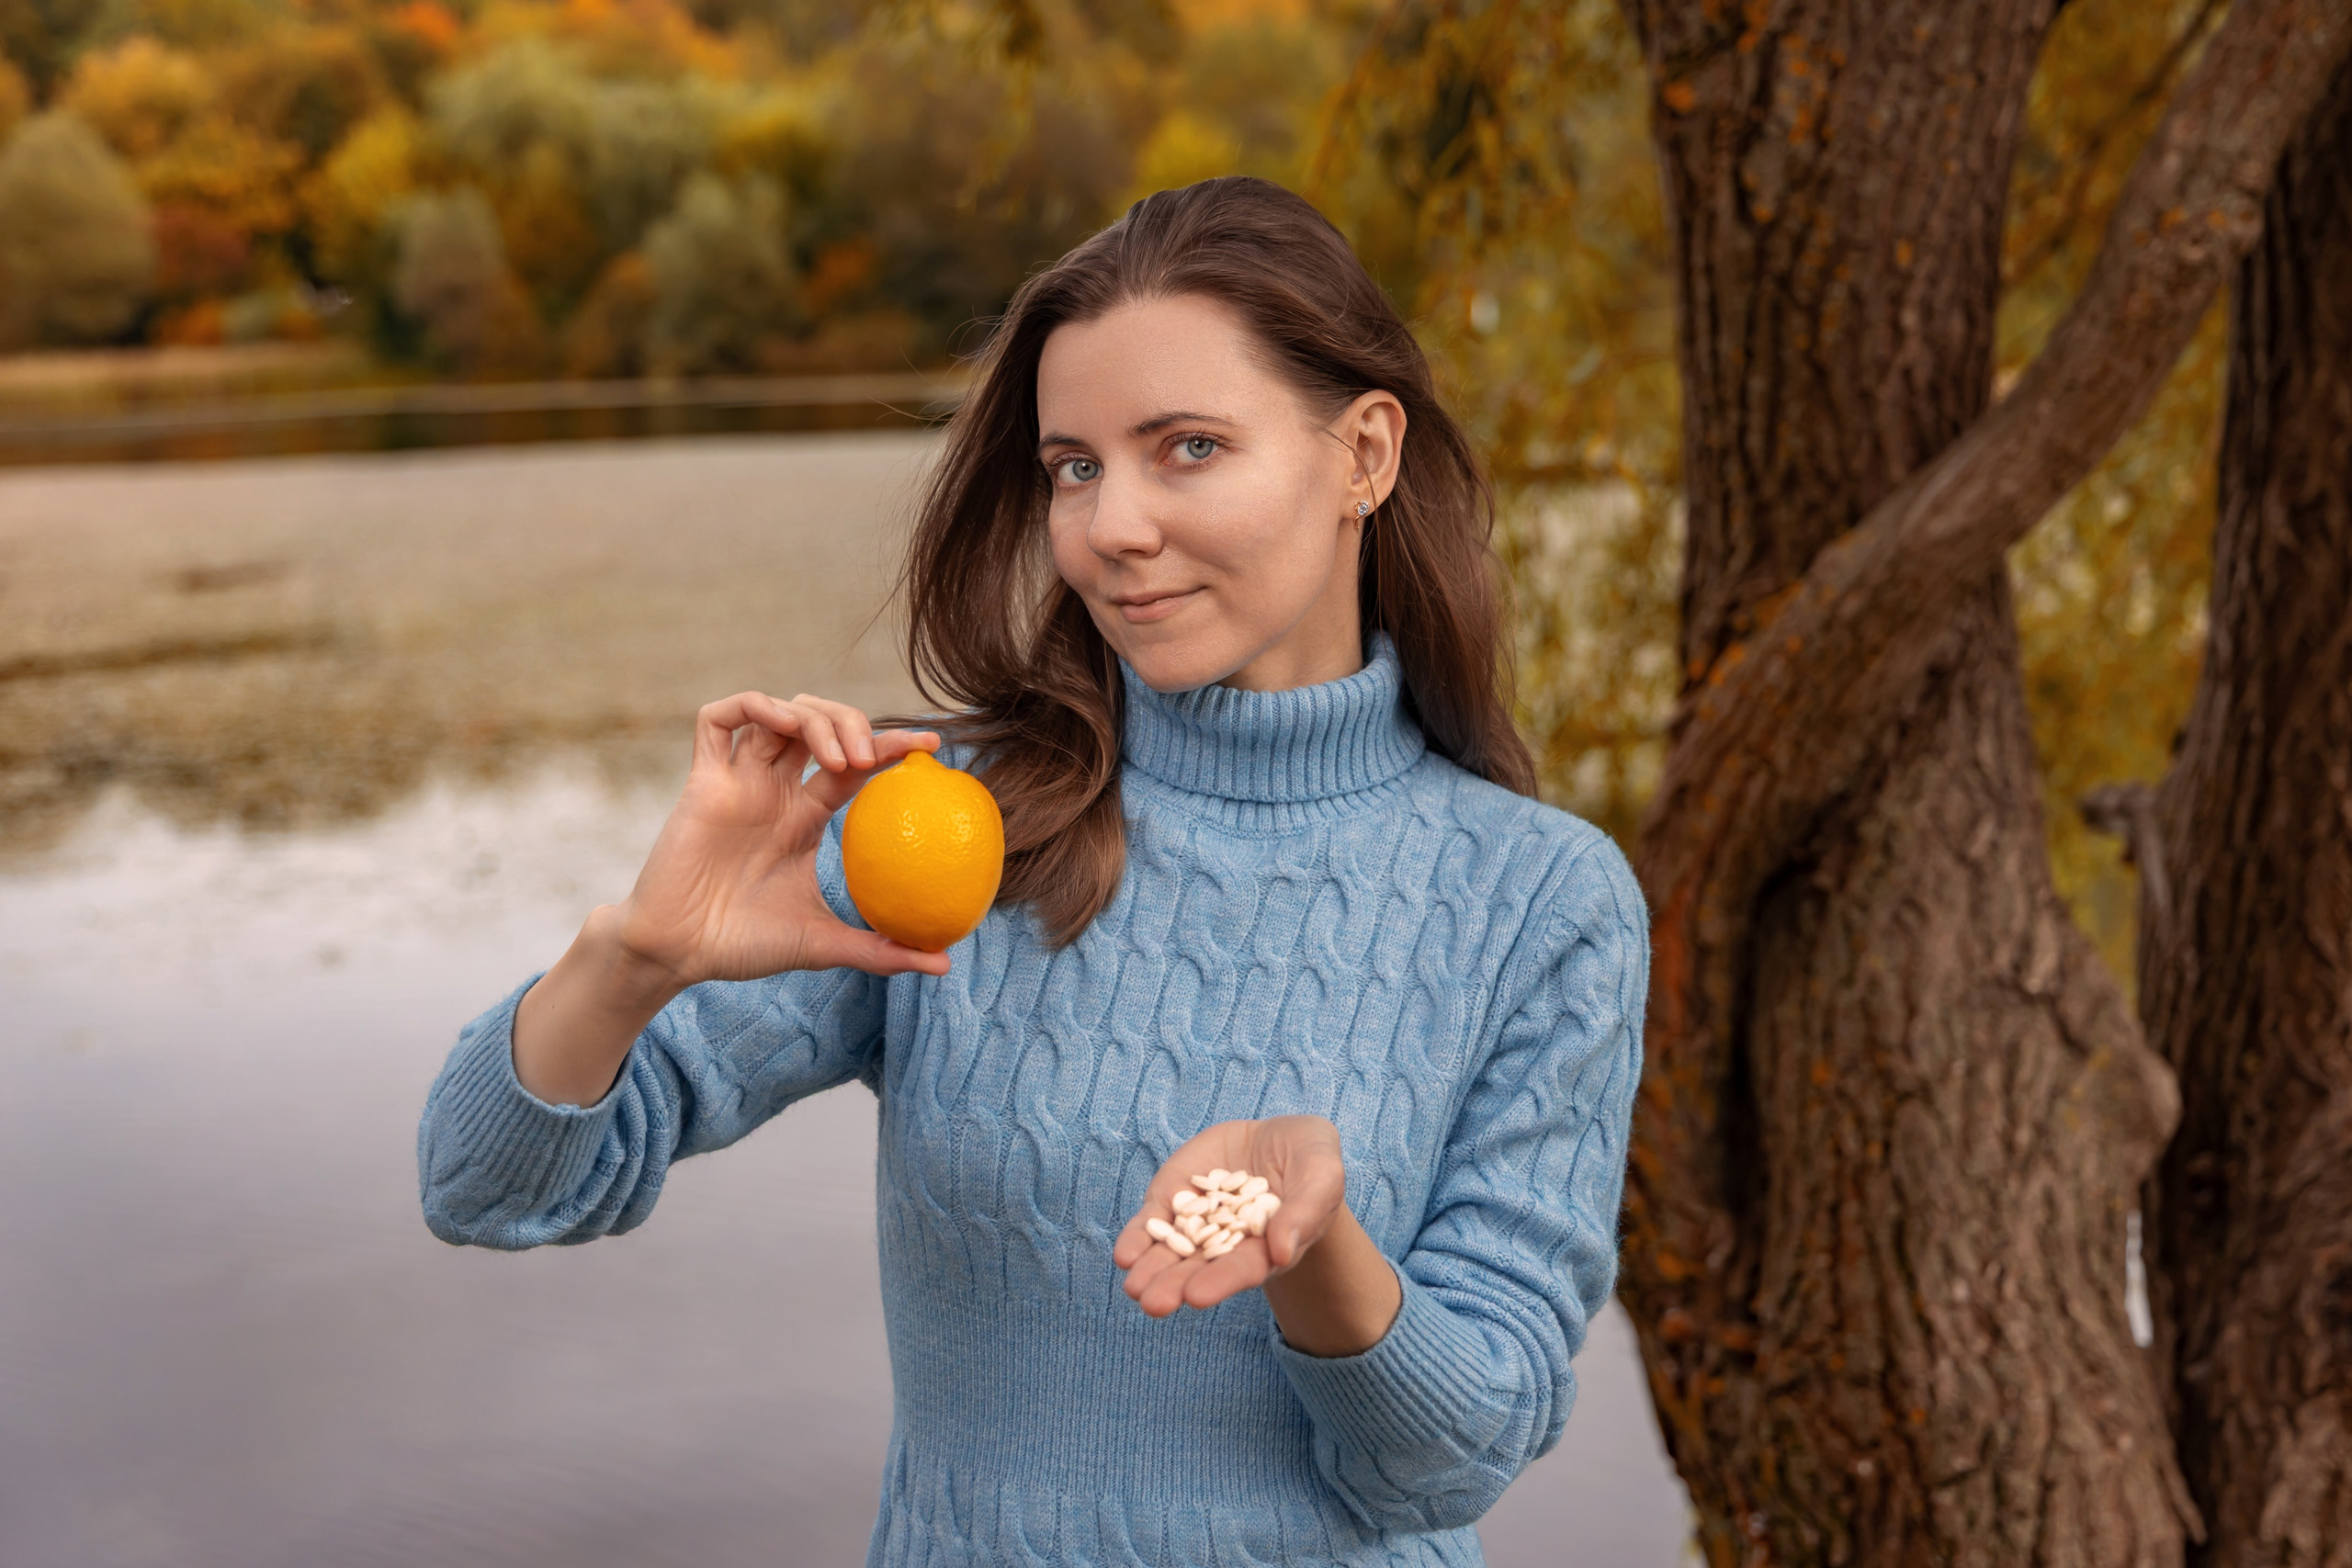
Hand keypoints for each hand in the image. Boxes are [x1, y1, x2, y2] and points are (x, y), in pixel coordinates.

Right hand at [611, 692, 951, 987]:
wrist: (678, 954)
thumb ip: (881, 951)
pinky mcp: (701, 781)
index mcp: (803, 817)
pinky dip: (754, 705)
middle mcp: (773, 791)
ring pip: (778, 712)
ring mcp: (737, 781)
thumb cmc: (743, 947)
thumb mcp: (823, 944)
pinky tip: (783, 724)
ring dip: (814, 717)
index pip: (855, 765)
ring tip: (839, 757)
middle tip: (869, 757)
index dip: (891, 746)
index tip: (931, 747)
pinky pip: (717, 720)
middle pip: (818, 723)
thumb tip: (944, 964)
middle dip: (852, 722)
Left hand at [1115, 1115, 1397, 1354]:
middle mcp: (1228, 1244)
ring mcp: (1197, 1221)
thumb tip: (1282, 1251)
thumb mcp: (1322, 1174)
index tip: (1197, 1297)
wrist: (1279, 1139)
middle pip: (1200, 1269)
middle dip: (1176, 1286)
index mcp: (1267, 1248)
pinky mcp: (1175, 1197)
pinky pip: (1153, 1221)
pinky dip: (1138, 1238)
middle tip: (1154, 1303)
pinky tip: (1125, 1255)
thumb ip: (1306, 1210)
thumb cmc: (1312, 1161)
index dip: (1221, 1282)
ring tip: (1134, 1288)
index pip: (1243, 1269)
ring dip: (1151, 1270)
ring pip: (1170, 1252)